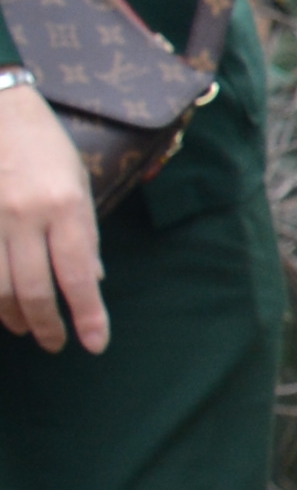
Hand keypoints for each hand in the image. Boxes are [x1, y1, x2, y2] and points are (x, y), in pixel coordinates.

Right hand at [0, 86, 109, 354]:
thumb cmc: (44, 146)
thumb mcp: (79, 183)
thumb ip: (84, 235)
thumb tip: (90, 282)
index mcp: (66, 206)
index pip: (78, 276)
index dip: (87, 317)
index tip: (94, 344)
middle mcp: (26, 215)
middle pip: (34, 289)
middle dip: (47, 325)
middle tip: (54, 344)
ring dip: (13, 315)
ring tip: (26, 327)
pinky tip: (0, 304)